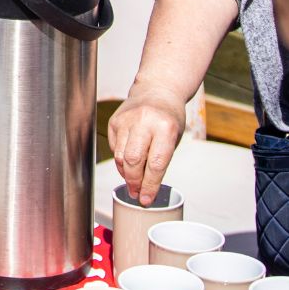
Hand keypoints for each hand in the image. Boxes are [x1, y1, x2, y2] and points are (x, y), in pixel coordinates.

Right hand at [109, 86, 188, 205]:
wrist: (157, 90)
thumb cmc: (169, 117)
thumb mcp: (174, 137)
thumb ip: (160, 159)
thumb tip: (145, 186)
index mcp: (166, 127)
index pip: (156, 164)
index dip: (150, 185)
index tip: (146, 199)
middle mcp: (145, 122)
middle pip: (133, 161)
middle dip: (134, 182)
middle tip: (136, 194)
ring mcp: (127, 120)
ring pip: (120, 156)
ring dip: (125, 173)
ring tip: (132, 182)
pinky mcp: (114, 121)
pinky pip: (114, 148)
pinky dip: (120, 160)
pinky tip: (127, 163)